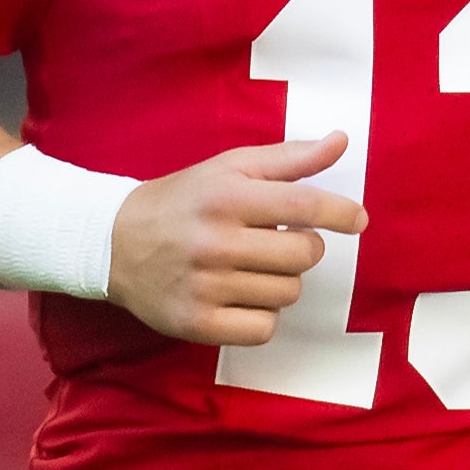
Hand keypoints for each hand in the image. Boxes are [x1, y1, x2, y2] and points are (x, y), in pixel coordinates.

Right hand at [103, 134, 367, 346]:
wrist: (112, 242)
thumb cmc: (182, 201)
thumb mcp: (228, 169)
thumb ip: (288, 159)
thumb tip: (341, 141)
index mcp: (225, 197)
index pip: (303, 205)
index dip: (341, 212)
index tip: (356, 219)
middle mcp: (215, 242)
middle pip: (303, 255)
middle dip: (302, 247)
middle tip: (277, 241)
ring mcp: (204, 286)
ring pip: (287, 293)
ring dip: (281, 282)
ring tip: (251, 268)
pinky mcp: (197, 323)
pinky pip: (264, 329)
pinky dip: (261, 316)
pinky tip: (241, 297)